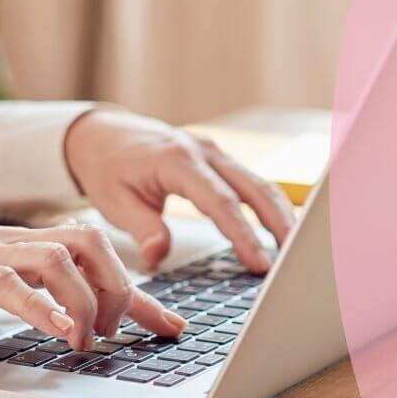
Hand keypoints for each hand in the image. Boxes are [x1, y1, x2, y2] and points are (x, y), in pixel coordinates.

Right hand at [0, 215, 186, 349]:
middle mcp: (11, 241)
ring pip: (59, 258)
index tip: (170, 326)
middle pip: (91, 245)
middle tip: (118, 333)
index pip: (97, 257)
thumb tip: (61, 316)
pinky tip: (55, 329)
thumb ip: (20, 288)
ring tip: (86, 340)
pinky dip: (39, 305)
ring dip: (85, 302)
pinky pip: (7, 282)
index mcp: (22, 244)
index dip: (141, 294)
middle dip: (120, 291)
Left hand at [64, 110, 295, 273]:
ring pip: (259, 183)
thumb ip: (142, 229)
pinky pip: (250, 182)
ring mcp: (213, 152)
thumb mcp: (114, 201)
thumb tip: (158, 257)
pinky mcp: (217, 158)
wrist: (101, 134)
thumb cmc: (107, 165)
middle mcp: (203, 152)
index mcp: (177, 161)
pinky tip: (279, 230)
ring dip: (280, 216)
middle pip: (254, 188)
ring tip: (294, 251)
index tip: (259, 263)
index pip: (220, 203)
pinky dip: (267, 206)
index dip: (243, 235)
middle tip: (294, 262)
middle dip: (279, 225)